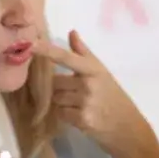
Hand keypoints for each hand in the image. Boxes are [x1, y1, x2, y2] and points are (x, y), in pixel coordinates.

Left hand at [34, 30, 142, 151]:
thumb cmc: (113, 96)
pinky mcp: (82, 119)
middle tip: (75, 93)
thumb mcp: (102, 72)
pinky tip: (80, 116)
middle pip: (55, 82)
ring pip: (56, 98)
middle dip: (60, 88)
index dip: (48, 51)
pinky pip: (61, 113)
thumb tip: (72, 32)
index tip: (31, 45)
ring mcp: (85, 102)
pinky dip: (67, 115)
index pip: (66, 57)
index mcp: (93, 69)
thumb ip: (84, 53)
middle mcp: (89, 83)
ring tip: (79, 106)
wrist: (127, 125)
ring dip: (63, 102)